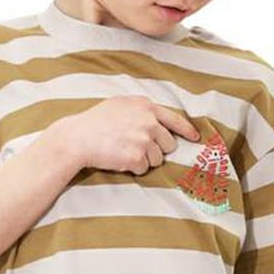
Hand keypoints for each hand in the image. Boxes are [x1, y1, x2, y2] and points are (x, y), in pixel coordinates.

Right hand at [65, 95, 200, 174]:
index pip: (175, 119)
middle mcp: (148, 121)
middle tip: (137, 148)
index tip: (195, 138)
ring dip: (144, 160)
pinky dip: (134, 168)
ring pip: (157, 159)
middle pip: (168, 143)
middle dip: (157, 149)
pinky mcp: (137, 156)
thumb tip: (157, 119)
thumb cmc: (95, 122)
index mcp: (146, 106)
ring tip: (124, 152)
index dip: (187, 130)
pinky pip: (144, 169)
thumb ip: (141, 109)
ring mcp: (143, 139)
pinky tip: (119, 159)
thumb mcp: (120, 104)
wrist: (78, 138)